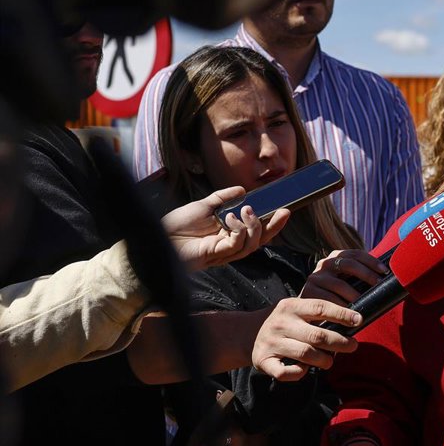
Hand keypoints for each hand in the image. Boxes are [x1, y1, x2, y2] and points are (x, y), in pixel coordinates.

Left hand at [162, 186, 289, 269]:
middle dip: (274, 227)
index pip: (255, 231)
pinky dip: (238, 231)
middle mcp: (229, 245)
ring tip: (246, 210)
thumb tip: (242, 190)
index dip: (271, 223)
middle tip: (283, 211)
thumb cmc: (177, 225)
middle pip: (259, 240)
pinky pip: (236, 245)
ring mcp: (223, 252)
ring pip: (251, 244)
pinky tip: (231, 219)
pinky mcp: (215, 255)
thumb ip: (222, 198)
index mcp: (228, 234)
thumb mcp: (203, 205)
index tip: (284, 209)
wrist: (158, 237)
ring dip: (254, 226)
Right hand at [251, 297, 361, 380]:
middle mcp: (281, 324)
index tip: (359, 320)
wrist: (246, 333)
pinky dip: (299, 373)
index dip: (342, 314)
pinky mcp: (264, 361)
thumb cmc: (283, 322)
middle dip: (340, 342)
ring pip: (306, 354)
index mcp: (291, 307)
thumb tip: (353, 320)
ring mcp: (272, 343)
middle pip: (317, 335)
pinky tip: (305, 369)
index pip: (320, 308)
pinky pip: (286, 372)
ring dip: (324, 360)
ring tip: (330, 360)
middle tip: (353, 345)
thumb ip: (318, 313)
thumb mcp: (296, 309)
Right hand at [301, 249, 389, 305]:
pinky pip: (328, 299)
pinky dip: (341, 306)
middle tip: (378, 285)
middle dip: (366, 274)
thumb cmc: (335, 296)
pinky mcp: (308, 292)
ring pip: (339, 284)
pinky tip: (349, 313)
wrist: (308, 310)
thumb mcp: (347, 283)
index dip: (371, 261)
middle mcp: (324, 264)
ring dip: (355, 294)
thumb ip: (359, 278)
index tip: (384, 271)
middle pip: (348, 264)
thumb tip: (384, 279)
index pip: (355, 254)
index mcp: (336, 258)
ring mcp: (315, 277)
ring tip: (365, 303)